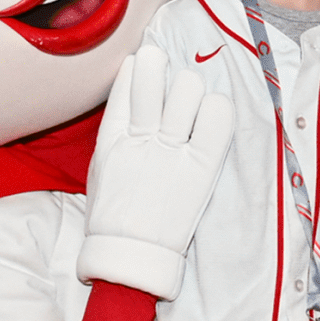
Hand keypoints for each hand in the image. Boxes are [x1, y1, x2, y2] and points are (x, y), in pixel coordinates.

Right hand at [77, 51, 234, 300]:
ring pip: (188, 88)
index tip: (146, 66)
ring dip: (191, 88)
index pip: (127, 83)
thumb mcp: (102, 167)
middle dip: (165, 73)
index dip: (140, 68)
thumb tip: (131, 95)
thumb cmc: (115, 212)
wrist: (131, 254)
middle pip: (157, 76)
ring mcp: (173, 152)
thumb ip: (115, 132)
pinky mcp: (202, 167)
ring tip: (192, 102)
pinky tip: (212, 113)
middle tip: (173, 89)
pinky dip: (217, 108)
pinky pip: (217, 118)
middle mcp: (143, 138)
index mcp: (112, 139)